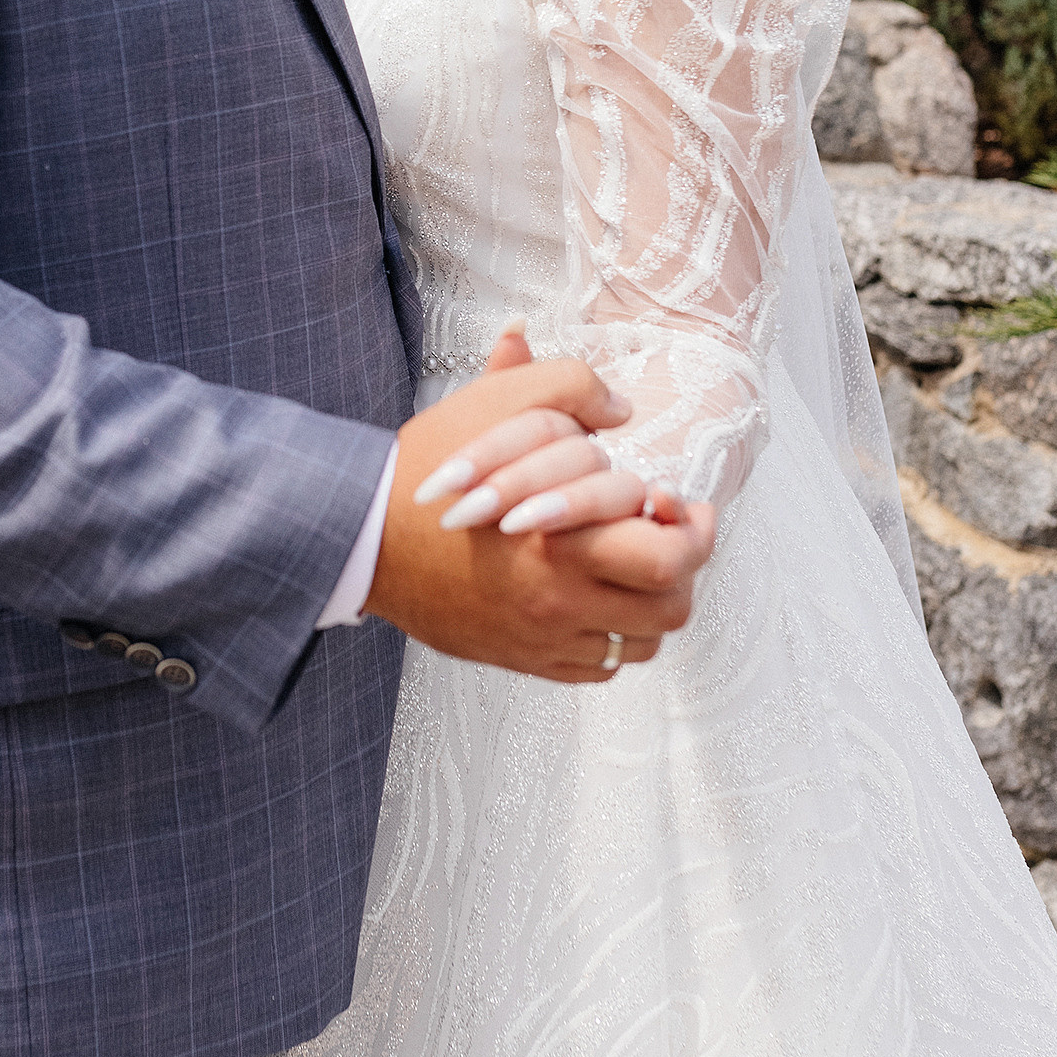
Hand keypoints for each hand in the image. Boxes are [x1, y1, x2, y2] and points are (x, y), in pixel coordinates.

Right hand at [366, 340, 715, 682]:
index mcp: (563, 541)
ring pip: (639, 644)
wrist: (363, 536)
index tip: (680, 506)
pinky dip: (609, 639)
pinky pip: (596, 668)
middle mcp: (560, 601)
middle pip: (669, 609)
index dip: (693, 532)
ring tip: (635, 568)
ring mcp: (542, 638)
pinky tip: (596, 600)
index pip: (670, 558)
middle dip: (683, 571)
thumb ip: (566, 388)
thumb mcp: (493, 407)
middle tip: (669, 537)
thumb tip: (620, 403)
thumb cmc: (429, 472)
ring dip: (650, 606)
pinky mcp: (523, 658)